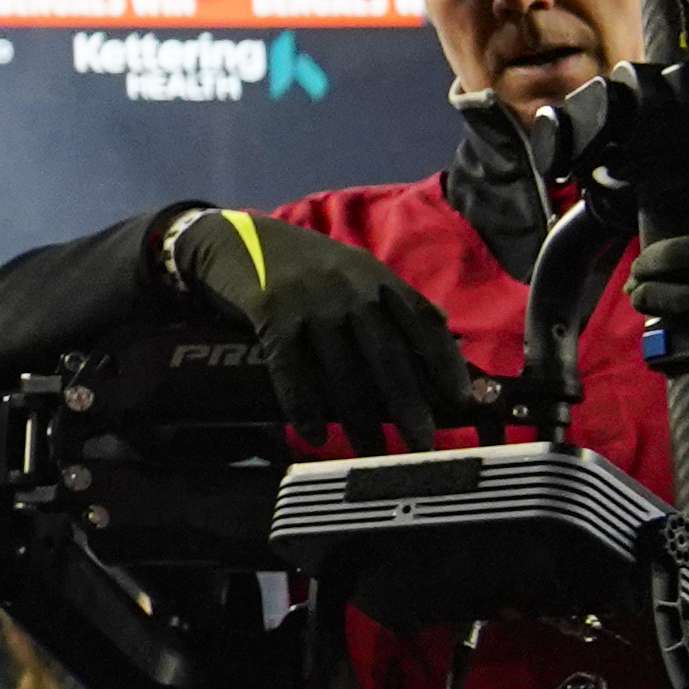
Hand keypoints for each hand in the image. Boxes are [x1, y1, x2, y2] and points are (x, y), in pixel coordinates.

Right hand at [162, 206, 485, 442]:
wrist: (230, 237)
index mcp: (376, 277)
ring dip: (359, 417)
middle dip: (408, 403)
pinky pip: (291, 368)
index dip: (444, 362)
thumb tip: (441, 325)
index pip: (422, 322)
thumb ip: (393, 295)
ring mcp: (310, 301)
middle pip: (388, 353)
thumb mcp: (352, 266)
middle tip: (422, 444)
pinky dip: (303, 405)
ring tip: (371, 451)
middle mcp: (350, 288)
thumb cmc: (297, 260)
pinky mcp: (271, 313)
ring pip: (343, 368)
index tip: (459, 401)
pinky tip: (312, 434)